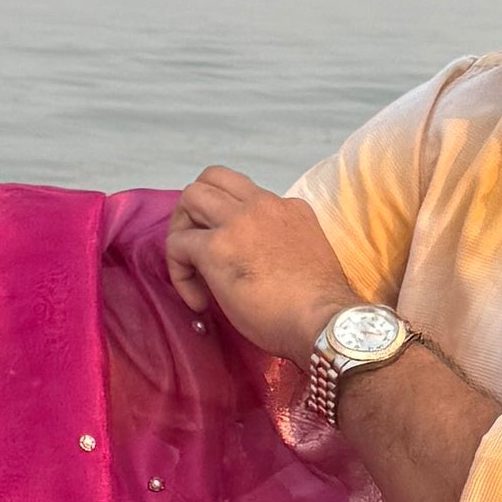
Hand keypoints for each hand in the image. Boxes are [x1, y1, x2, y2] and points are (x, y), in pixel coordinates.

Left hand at [164, 167, 352, 363]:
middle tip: (196, 248)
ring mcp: (238, 222)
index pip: (246, 194)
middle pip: (213, 179)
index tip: (231, 250)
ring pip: (191, 197)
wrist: (324, 322)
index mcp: (290, 209)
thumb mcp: (306, 258)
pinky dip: (179, 273)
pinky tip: (198, 301)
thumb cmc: (319, 309)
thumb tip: (253, 265)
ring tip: (191, 269)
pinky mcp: (216, 247)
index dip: (228, 218)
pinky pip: (178, 245)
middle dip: (195, 210)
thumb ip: (280, 247)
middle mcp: (263, 206)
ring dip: (181, 230)